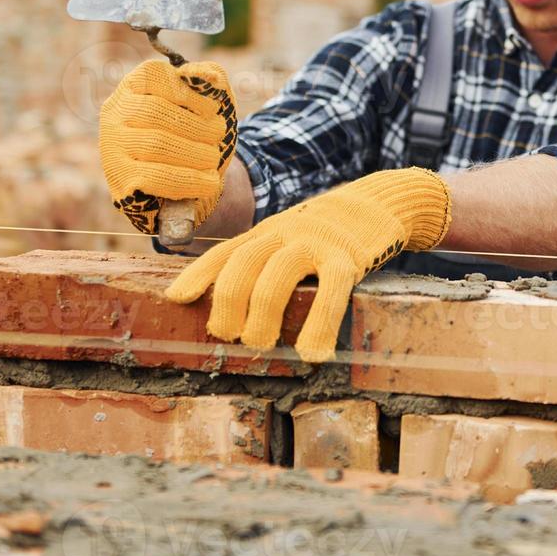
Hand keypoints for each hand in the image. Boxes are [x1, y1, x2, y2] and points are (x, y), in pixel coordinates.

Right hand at [98, 59, 236, 234]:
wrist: (190, 182)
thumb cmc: (199, 133)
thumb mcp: (209, 100)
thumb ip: (213, 77)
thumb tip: (210, 75)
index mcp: (134, 87)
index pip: (152, 76)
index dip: (186, 91)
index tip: (212, 108)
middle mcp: (115, 113)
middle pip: (154, 112)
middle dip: (195, 125)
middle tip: (220, 133)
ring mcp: (112, 147)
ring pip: (155, 145)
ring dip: (195, 152)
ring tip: (214, 157)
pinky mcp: (119, 179)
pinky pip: (154, 177)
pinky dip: (189, 179)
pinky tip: (210, 181)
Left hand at [166, 168, 450, 362]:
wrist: (380, 202)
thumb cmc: (329, 233)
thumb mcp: (288, 238)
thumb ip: (262, 264)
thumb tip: (229, 308)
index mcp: (265, 233)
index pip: (223, 253)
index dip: (197, 275)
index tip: (176, 299)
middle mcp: (283, 234)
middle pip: (241, 266)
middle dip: (227, 306)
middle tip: (229, 338)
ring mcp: (314, 244)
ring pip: (276, 278)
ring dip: (262, 316)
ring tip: (262, 346)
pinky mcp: (348, 258)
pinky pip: (330, 292)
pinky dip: (319, 324)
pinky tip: (314, 353)